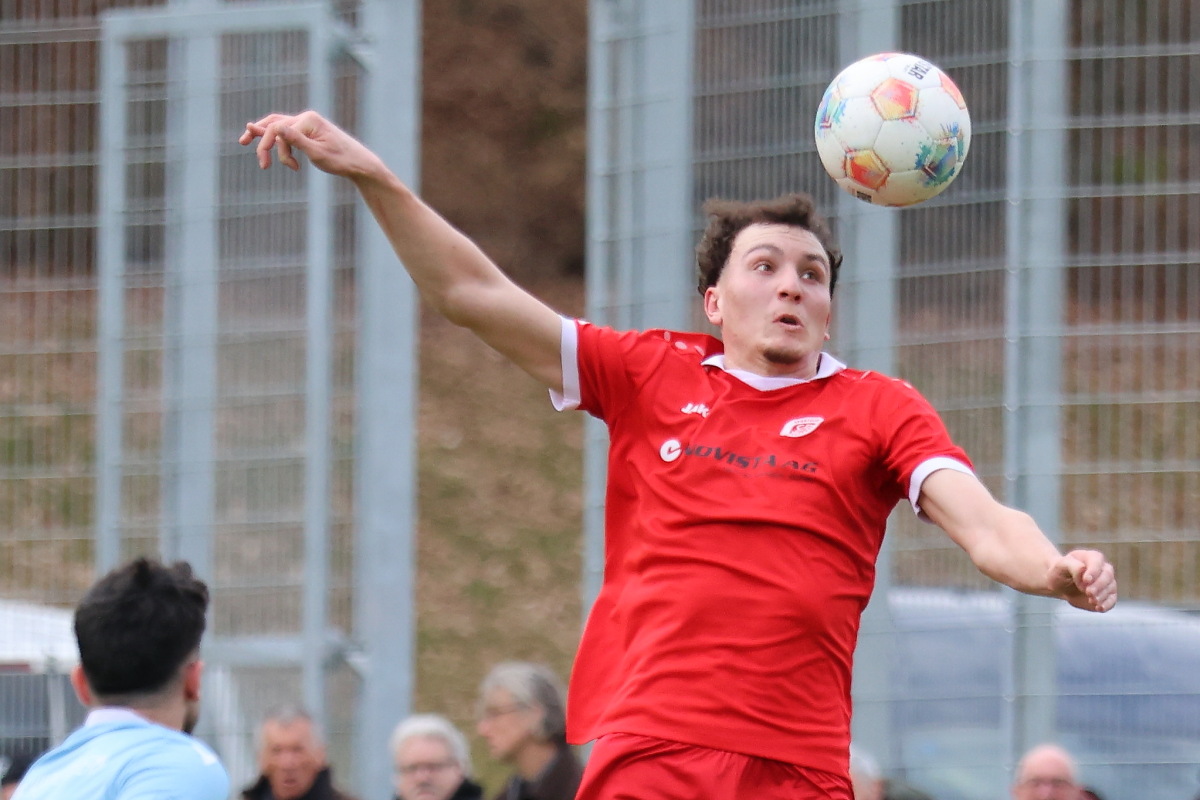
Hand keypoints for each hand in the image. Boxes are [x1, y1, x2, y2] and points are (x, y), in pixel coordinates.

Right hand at [238, 110, 383, 178]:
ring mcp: (308, 124)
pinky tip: (270, 146)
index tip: (273, 167)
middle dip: (259, 135)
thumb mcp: (318, 154)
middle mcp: (306, 118)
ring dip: (264, 134)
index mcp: (308, 120)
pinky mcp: (309, 132)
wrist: (360, 164)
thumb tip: (278, 128)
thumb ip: (296, 141)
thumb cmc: (341, 161)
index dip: (270, 148)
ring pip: (279, 125)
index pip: (278, 130)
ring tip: (246, 140)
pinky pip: (287, 132)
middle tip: (242, 143)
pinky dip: (277, 140)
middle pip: (274, 122)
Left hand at [1047, 549, 1116, 611]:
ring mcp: (1106, 582)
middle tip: (1089, 593)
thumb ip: (1073, 566)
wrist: (1060, 585)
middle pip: (1107, 575)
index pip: (1097, 561)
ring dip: (1102, 595)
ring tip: (1091, 601)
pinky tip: (1099, 608)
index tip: (1086, 580)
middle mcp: (1102, 568)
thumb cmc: (1060, 572)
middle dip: (1099, 585)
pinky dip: (1107, 604)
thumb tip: (1083, 571)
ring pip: (1111, 587)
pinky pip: (1112, 600)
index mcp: (1092, 557)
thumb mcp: (1061, 566)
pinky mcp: (1107, 595)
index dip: (1093, 571)